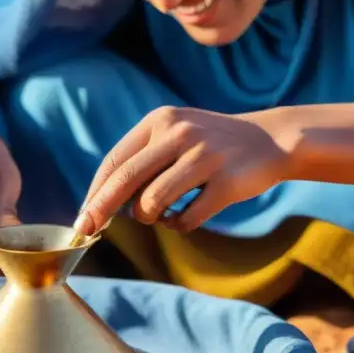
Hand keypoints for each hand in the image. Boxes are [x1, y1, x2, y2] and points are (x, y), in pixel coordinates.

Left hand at [76, 106, 292, 234]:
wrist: (271, 140)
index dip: (95, 192)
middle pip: (125, 180)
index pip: (115, 161)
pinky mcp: (225, 182)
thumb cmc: (211, 145)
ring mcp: (204, 157)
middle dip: (101, 211)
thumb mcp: (175, 136)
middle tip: (87, 231)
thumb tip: (102, 203)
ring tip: (160, 215)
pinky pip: (185, 218)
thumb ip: (142, 160)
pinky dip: (177, 225)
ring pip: (153, 202)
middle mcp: (180, 134)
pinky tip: (181, 218)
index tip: (83, 217)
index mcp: (161, 121)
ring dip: (149, 218)